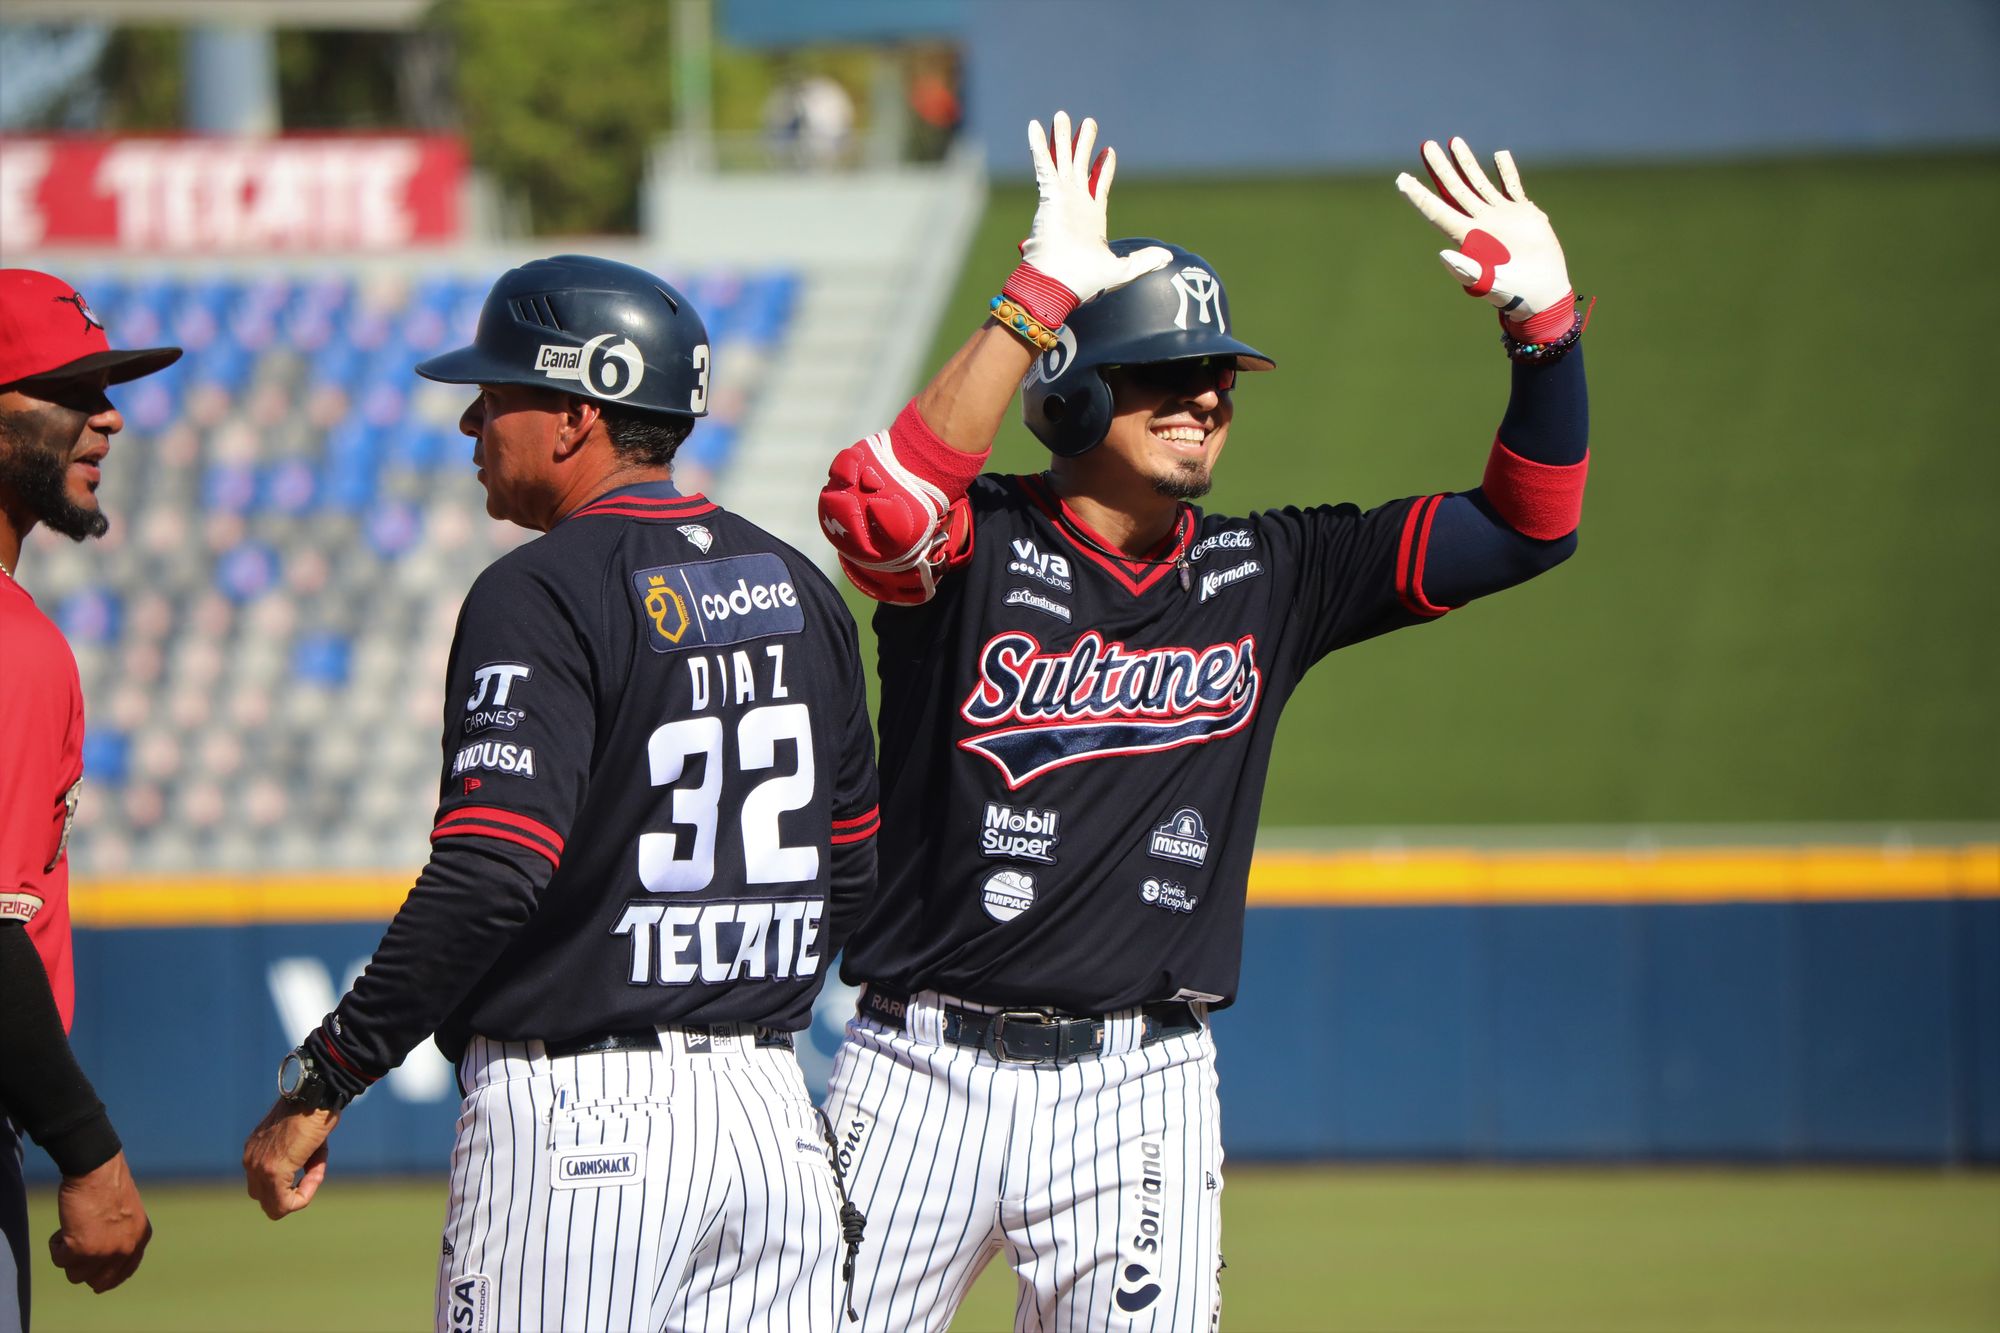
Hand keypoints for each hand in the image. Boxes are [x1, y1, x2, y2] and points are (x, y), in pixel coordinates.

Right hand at [49, 1150, 150, 1292]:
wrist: (97, 1169)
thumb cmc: (108, 1185)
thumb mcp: (127, 1214)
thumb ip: (121, 1237)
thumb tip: (104, 1262)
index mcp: (140, 1238)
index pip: (123, 1274)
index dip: (104, 1275)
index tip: (91, 1270)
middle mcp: (126, 1249)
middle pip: (97, 1281)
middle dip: (83, 1267)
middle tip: (77, 1244)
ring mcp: (104, 1251)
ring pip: (75, 1275)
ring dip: (68, 1255)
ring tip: (72, 1229)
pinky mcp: (82, 1249)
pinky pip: (59, 1261)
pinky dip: (56, 1246)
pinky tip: (63, 1228)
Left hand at [243, 1100, 338, 1219]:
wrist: (316, 1093)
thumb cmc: (315, 1110)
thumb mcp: (300, 1138)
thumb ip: (296, 1158)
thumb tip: (306, 1177)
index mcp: (255, 1149)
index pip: (265, 1184)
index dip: (292, 1182)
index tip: (311, 1164)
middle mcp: (251, 1160)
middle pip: (265, 1198)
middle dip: (292, 1191)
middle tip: (313, 1171)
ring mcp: (258, 1167)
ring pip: (274, 1206)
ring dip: (298, 1195)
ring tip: (317, 1170)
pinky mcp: (272, 1171)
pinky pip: (284, 1204)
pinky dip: (302, 1197)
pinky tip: (315, 1176)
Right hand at [1006, 111, 1170, 327]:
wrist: (1059, 283)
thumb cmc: (1085, 281)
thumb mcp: (1122, 269)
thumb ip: (1144, 260)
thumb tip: (1167, 257)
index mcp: (1091, 218)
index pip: (1098, 184)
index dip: (1103, 167)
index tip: (1108, 150)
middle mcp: (1075, 204)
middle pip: (1079, 165)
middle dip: (1082, 144)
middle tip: (1088, 122)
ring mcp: (1061, 197)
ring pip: (1061, 159)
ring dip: (1061, 137)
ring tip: (1062, 115)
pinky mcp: (1049, 195)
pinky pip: (1043, 164)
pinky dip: (1039, 145)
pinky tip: (1034, 125)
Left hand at [1396, 138, 1572, 330]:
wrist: (1543, 292)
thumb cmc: (1513, 293)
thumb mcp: (1488, 284)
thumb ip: (1466, 270)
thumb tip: (1442, 254)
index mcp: (1467, 237)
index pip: (1437, 210)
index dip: (1418, 196)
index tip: (1401, 179)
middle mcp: (1480, 222)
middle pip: (1454, 189)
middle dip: (1440, 167)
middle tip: (1426, 145)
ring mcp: (1501, 215)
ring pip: (1478, 182)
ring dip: (1466, 162)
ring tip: (1454, 141)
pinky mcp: (1523, 213)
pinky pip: (1512, 186)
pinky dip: (1506, 171)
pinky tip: (1499, 155)